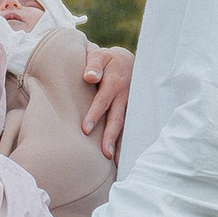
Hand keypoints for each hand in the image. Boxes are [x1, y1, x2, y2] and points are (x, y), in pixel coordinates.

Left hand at [80, 41, 133, 158]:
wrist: (128, 60)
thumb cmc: (107, 60)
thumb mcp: (100, 56)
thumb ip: (94, 65)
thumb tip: (89, 77)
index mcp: (114, 82)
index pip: (103, 100)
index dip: (95, 115)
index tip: (85, 129)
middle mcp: (124, 96)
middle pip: (117, 118)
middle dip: (111, 136)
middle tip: (104, 152)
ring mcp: (130, 105)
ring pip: (126, 126)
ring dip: (121, 143)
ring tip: (116, 161)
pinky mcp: (132, 111)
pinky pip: (129, 127)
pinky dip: (127, 142)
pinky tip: (122, 157)